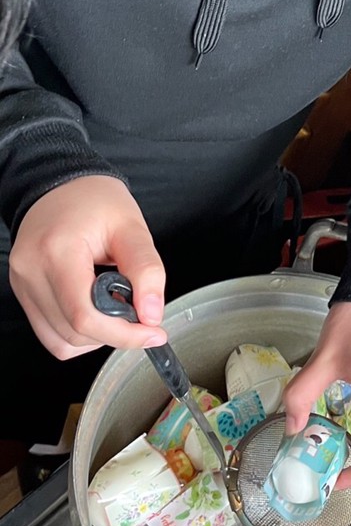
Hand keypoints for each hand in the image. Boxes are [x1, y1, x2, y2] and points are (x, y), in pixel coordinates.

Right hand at [9, 176, 166, 359]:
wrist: (61, 185)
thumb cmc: (95, 200)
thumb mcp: (132, 226)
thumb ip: (147, 271)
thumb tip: (152, 316)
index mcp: (57, 251)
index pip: (85, 315)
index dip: (123, 333)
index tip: (153, 332)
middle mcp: (31, 271)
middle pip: (74, 332)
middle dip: (116, 333)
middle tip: (142, 315)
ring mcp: (22, 284)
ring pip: (61, 340)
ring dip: (97, 336)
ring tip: (118, 306)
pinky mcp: (23, 293)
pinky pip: (50, 334)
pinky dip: (78, 335)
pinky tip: (97, 312)